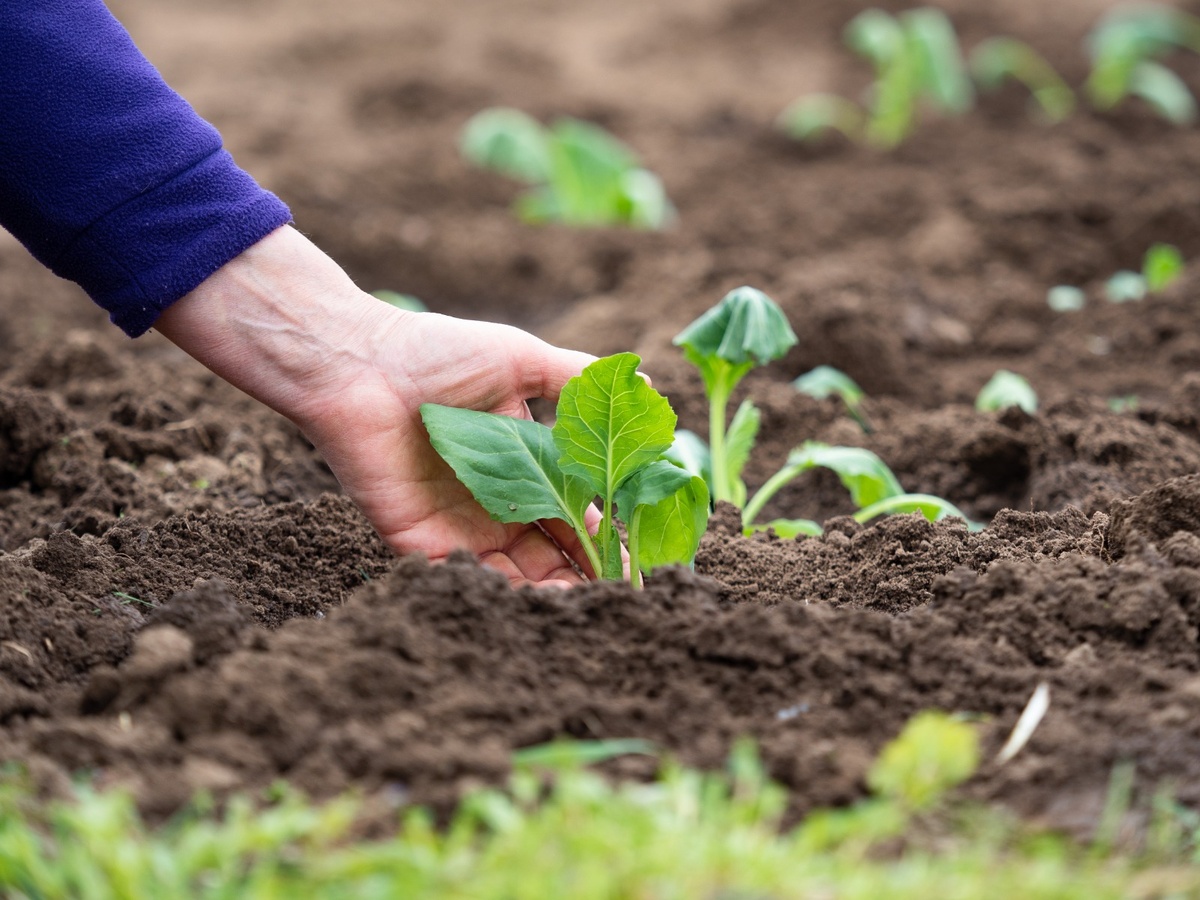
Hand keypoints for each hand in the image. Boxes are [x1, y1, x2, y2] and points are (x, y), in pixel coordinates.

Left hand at [155, 226, 599, 587]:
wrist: (358, 365)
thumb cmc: (438, 354)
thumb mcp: (520, 359)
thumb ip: (576, 377)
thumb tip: (646, 383)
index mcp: (522, 464)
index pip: (574, 509)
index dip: (605, 531)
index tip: (638, 551)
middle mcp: (494, 502)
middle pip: (550, 553)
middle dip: (584, 573)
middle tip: (618, 592)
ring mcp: (457, 528)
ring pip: (513, 576)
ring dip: (549, 593)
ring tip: (585, 603)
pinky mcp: (418, 544)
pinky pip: (461, 581)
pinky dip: (497, 595)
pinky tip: (533, 600)